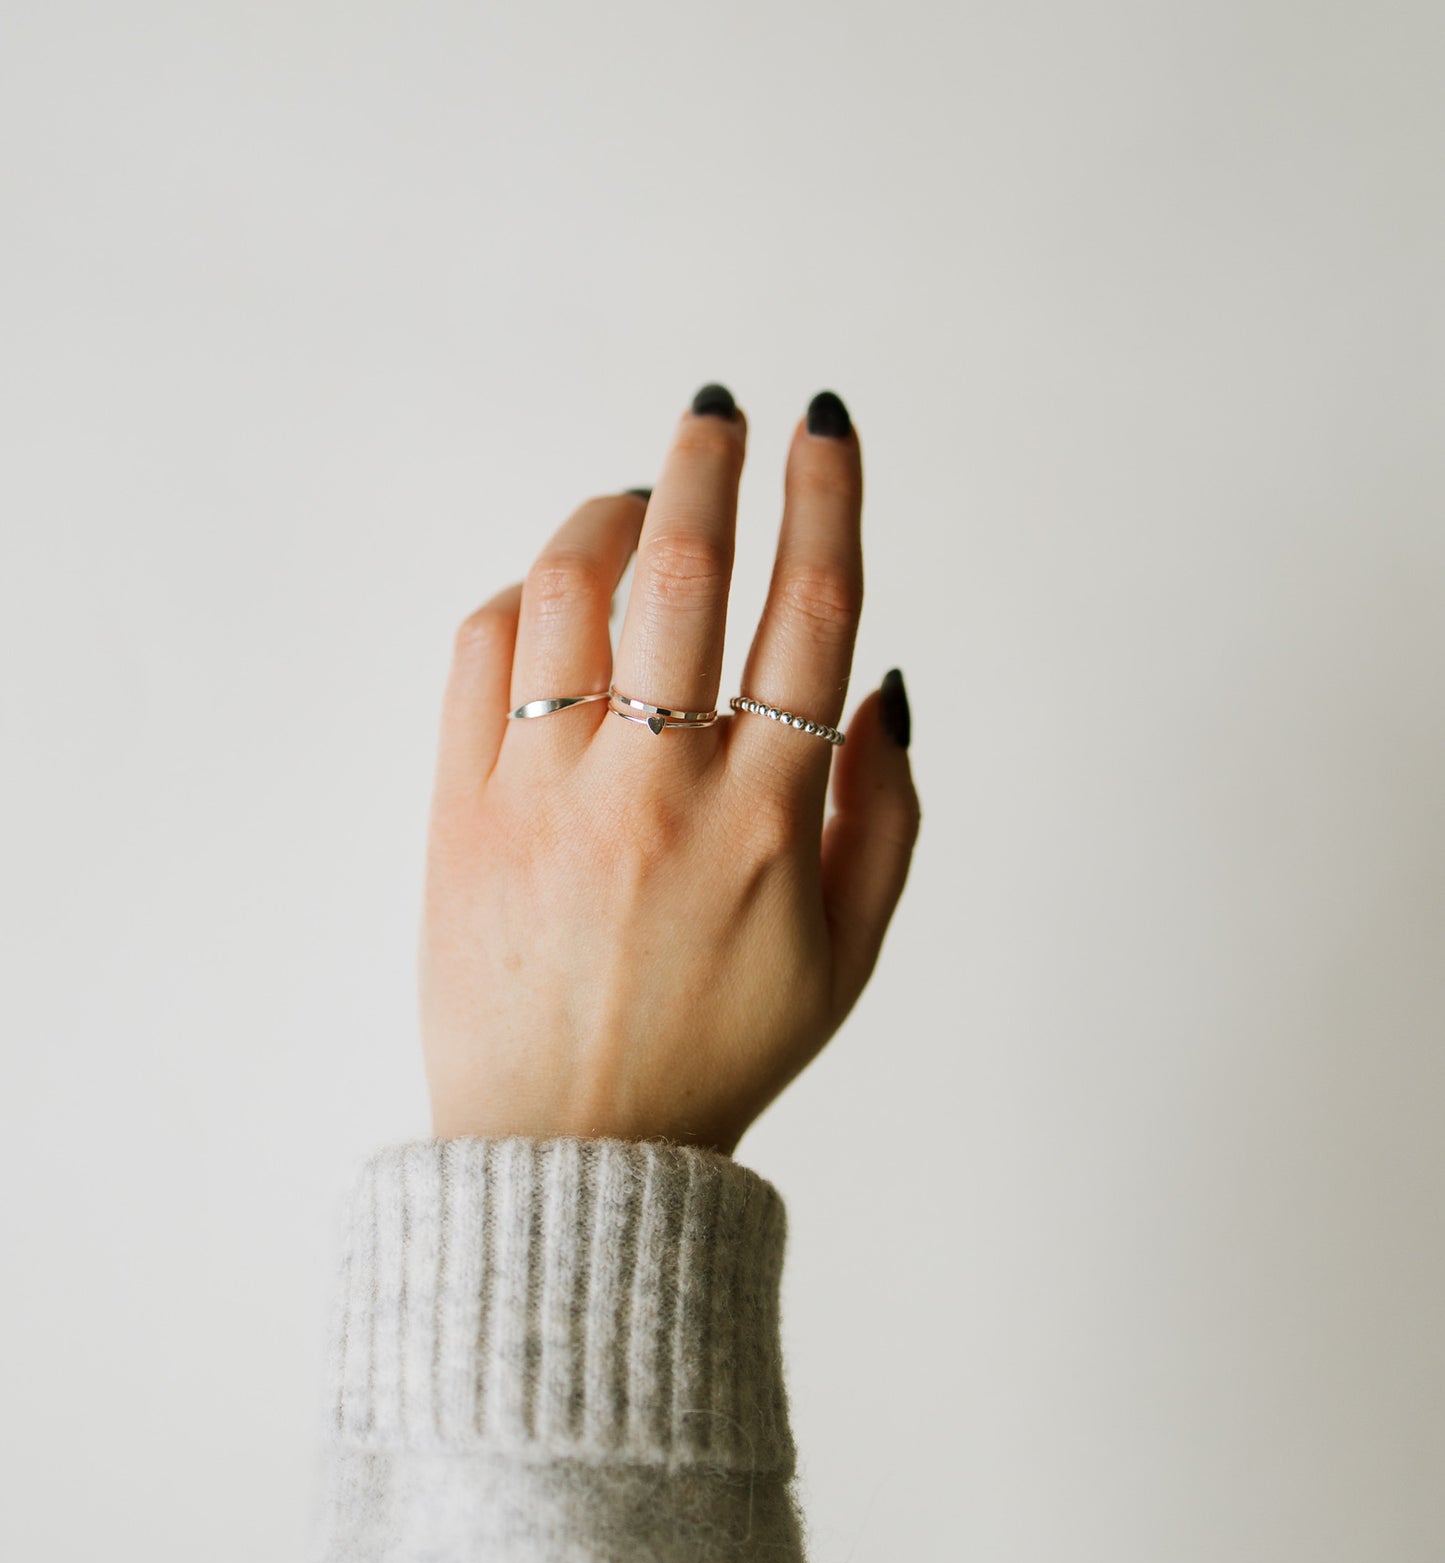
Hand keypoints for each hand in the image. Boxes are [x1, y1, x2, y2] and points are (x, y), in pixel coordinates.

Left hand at [420, 385, 919, 1154]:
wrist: (571, 1152)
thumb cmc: (721, 1051)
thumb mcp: (851, 955)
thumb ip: (888, 813)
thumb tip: (882, 682)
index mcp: (769, 822)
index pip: (813, 610)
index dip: (828, 495)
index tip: (824, 425)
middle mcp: (657, 790)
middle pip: (687, 570)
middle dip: (710, 462)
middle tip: (719, 410)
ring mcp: (548, 794)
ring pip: (573, 590)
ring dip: (610, 516)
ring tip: (635, 504)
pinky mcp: (462, 809)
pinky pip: (484, 652)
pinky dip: (526, 595)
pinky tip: (558, 594)